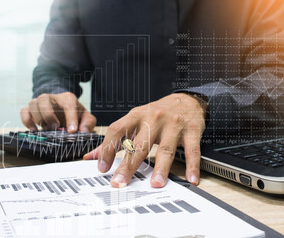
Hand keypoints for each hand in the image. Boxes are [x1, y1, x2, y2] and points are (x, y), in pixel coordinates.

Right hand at [20, 92, 95, 132]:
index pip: (68, 105)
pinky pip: (24, 111)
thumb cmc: (77, 115)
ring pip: (33, 103)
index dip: (71, 118)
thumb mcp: (87, 118)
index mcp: (68, 99)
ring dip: (38, 118)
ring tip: (47, 129)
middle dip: (49, 114)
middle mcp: (53, 98)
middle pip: (44, 99)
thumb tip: (83, 130)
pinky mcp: (32, 110)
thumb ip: (88, 123)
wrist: (67, 112)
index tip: (72, 131)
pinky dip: (27, 120)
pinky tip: (35, 130)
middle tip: (56, 127)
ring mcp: (41, 103)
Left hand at [83, 93, 206, 187]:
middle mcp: (154, 119)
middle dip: (129, 165)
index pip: (118, 130)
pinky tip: (191, 179)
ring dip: (161, 168)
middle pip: (140, 144)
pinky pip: (192, 150)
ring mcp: (173, 125)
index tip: (102, 167)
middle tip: (120, 182)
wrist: (187, 100)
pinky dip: (192, 166)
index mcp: (137, 116)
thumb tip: (91, 156)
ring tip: (155, 184)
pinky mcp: (191, 131)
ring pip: (166, 149)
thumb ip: (115, 139)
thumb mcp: (135, 120)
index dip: (108, 148)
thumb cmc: (158, 113)